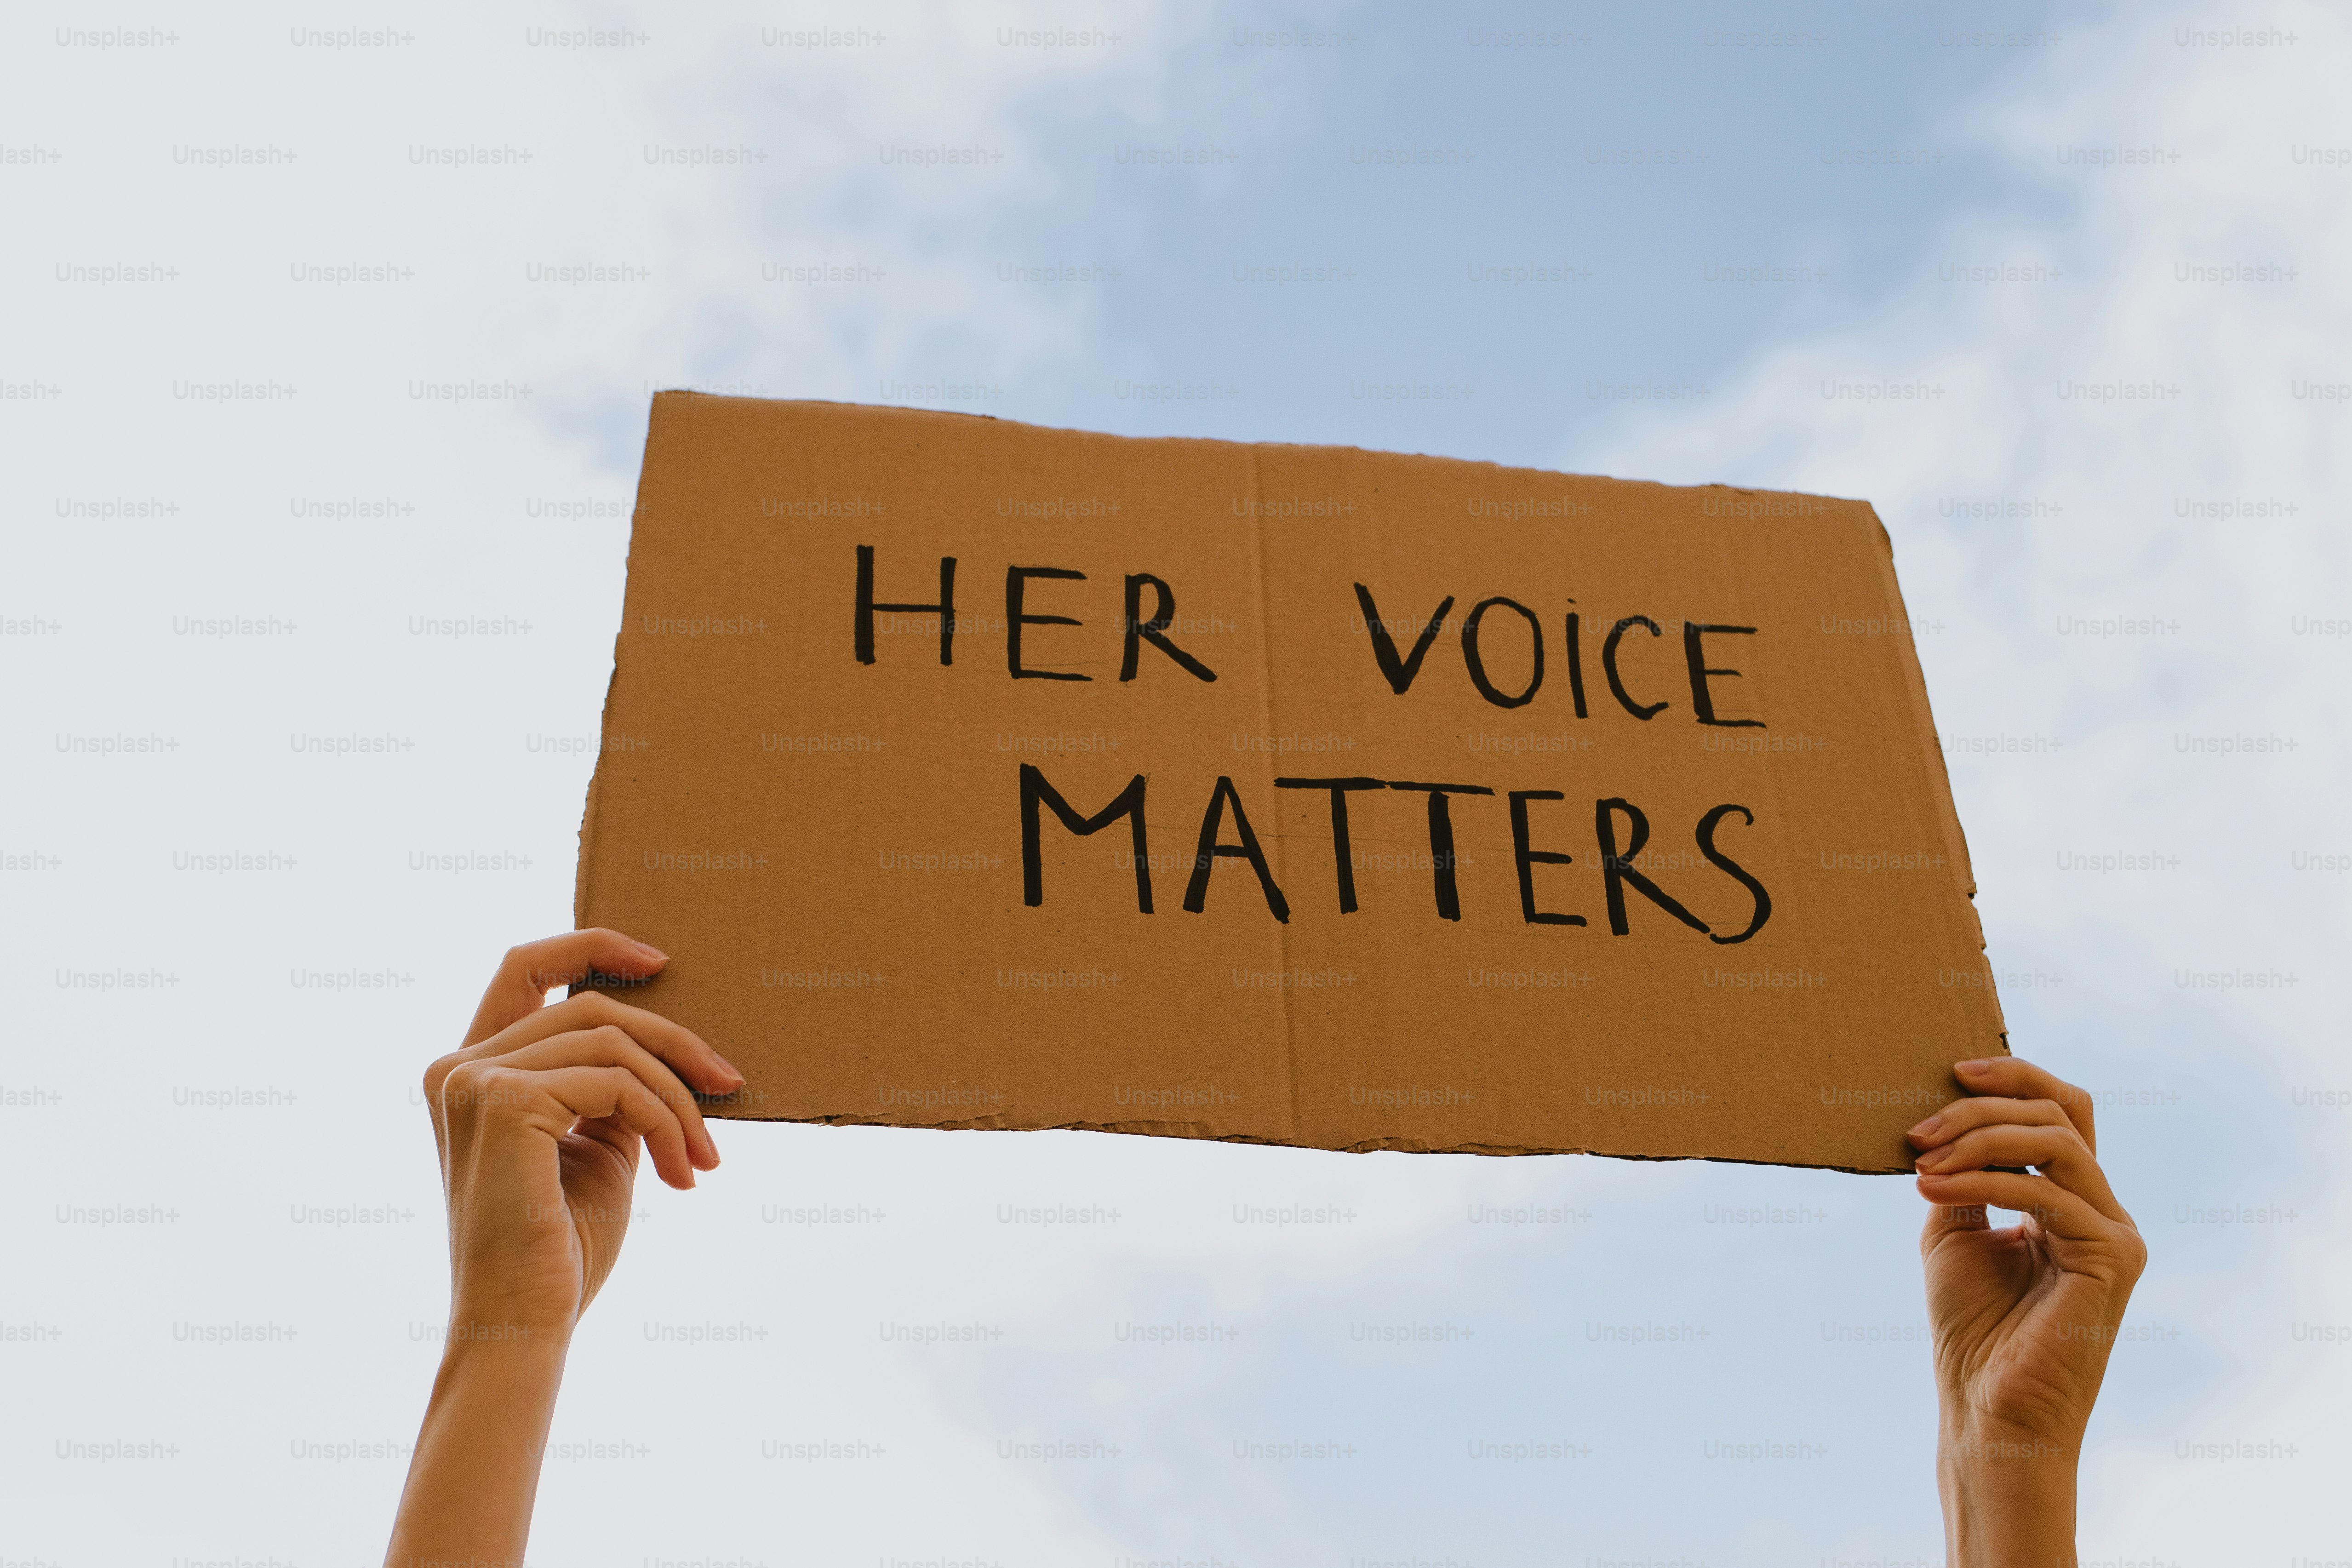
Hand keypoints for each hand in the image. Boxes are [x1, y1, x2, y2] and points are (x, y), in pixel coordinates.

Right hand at [423, 928, 740, 1336]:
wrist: (525, 1321)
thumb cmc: (560, 1248)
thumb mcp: (597, 1147)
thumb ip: (612, 1088)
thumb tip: (671, 1044)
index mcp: (470, 1071)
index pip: (524, 969)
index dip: (592, 946)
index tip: (662, 961)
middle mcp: (457, 1066)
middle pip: (589, 1004)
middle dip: (672, 1040)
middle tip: (729, 1085)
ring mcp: (473, 1081)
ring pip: (612, 1044)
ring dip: (678, 1099)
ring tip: (704, 1158)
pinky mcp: (501, 1101)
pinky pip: (616, 1083)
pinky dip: (665, 1121)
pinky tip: (682, 1174)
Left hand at [1908, 1056, 2145, 1565]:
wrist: (1988, 1408)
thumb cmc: (1972, 1330)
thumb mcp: (1953, 1232)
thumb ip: (1960, 1175)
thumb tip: (1941, 1122)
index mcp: (2070, 1201)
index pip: (2060, 1112)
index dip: (2014, 1078)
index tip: (1949, 1069)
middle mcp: (2103, 1211)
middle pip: (2059, 1114)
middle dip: (1982, 1108)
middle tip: (1919, 1130)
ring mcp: (2116, 1233)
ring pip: (2056, 1142)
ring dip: (1978, 1139)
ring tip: (1922, 1160)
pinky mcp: (2114, 1258)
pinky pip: (2044, 1193)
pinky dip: (1982, 1181)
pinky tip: (1933, 1188)